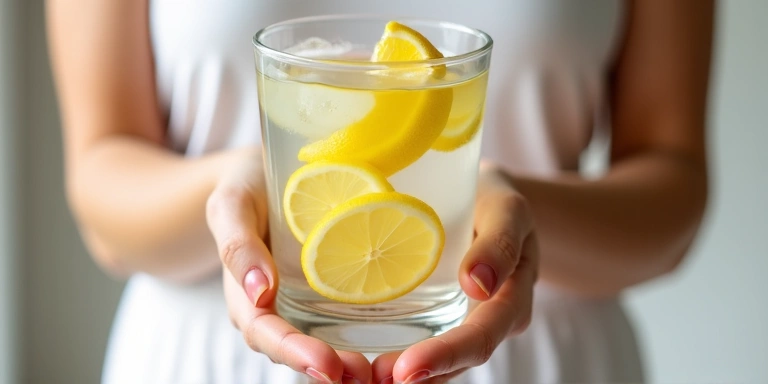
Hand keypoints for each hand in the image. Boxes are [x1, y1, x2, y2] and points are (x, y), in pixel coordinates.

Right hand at [206, 147, 371, 383]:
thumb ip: (237, 242)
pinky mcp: (326, 286)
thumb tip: (258, 291)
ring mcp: (298, 299)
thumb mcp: (232, 203)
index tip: (330, 366)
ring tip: (381, 375)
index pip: (266, 333)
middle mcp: (273, 306)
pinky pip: (340, 317)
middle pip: (296, 347)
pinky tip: (396, 342)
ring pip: (320, 340)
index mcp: (244, 294)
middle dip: (327, 369)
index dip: (296, 353)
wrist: (261, 169)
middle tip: (366, 378)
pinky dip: (362, 335)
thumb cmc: (244, 184)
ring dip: (346, 363)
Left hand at [371, 162, 539, 383]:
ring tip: (364, 378)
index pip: (481, 336)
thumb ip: (500, 242)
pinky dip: (399, 355)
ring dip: (407, 377)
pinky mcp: (442, 314)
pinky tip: (365, 361)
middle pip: (458, 360)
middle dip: (420, 376)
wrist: (484, 194)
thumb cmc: (494, 198)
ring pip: (441, 362)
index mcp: (513, 298)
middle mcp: (491, 320)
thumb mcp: (506, 208)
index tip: (407, 368)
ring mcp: (465, 320)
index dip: (446, 355)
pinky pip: (424, 341)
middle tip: (373, 379)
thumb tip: (477, 285)